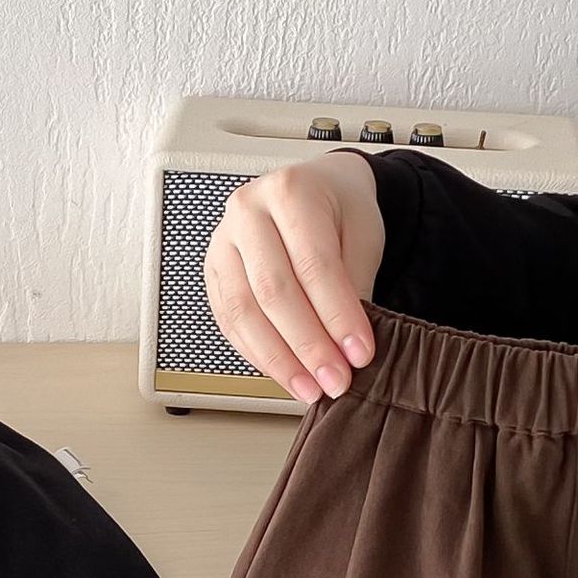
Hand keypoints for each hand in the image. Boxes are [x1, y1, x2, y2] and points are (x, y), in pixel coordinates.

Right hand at [204, 152, 386, 401]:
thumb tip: (347, 343)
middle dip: (307, 345)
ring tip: (308, 387)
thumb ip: (355, 282)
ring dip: (277, 359)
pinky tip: (283, 372)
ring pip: (242, 310)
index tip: (359, 354)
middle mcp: (247, 212)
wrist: (313, 189)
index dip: (337, 316)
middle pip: (273, 290)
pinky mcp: (213, 272)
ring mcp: (222, 242)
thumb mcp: (363, 233)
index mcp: (290, 192)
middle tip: (334, 379)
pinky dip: (256, 353)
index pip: (313, 265)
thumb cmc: (339, 209)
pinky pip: (228, 321)